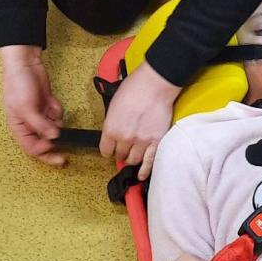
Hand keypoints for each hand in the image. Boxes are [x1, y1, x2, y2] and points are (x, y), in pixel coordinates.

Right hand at [0, 46, 64, 165]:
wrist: (25, 63)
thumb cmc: (17, 83)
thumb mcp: (26, 107)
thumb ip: (39, 125)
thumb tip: (54, 137)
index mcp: (18, 127)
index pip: (31, 148)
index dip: (43, 152)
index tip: (55, 150)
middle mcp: (28, 124)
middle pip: (42, 143)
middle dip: (53, 145)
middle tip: (64, 156)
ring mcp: (39, 115)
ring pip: (53, 129)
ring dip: (56, 123)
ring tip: (52, 110)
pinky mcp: (47, 106)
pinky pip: (57, 115)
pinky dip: (57, 110)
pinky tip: (51, 100)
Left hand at [100, 61, 177, 177]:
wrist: (155, 85)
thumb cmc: (134, 89)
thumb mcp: (114, 105)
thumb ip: (112, 123)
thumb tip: (114, 133)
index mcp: (111, 129)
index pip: (105, 150)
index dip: (108, 150)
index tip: (111, 149)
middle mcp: (124, 138)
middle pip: (120, 156)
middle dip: (121, 153)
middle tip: (124, 149)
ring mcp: (141, 142)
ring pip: (133, 160)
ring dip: (132, 159)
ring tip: (134, 154)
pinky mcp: (156, 142)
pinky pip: (149, 163)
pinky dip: (145, 171)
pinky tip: (142, 175)